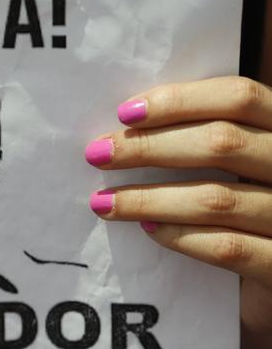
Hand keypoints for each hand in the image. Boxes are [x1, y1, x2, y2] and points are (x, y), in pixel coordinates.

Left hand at [84, 76, 271, 348]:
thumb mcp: (254, 192)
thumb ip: (216, 167)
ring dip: (151, 195)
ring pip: (223, 195)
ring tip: (103, 199)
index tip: (122, 108)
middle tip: (94, 154)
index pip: (247, 98)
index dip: (182, 99)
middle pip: (227, 142)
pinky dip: (187, 236)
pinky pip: (239, 250)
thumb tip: (133, 145)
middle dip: (151, 146)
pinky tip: (149, 234)